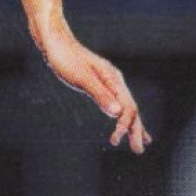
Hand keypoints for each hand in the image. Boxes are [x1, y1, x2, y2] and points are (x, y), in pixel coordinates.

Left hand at [37, 25, 151, 154]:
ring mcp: (108, 83)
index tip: (115, 141)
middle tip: (139, 152)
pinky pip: (115, 103)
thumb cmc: (65, 59)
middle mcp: (115, 81)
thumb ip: (99, 95)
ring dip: (132, 126)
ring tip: (140, 143)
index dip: (124, 126)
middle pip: (131, 109)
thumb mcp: (81, 78)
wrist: (55, 43)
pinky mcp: (99, 84)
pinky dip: (121, 116)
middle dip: (135, 130)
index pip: (127, 108)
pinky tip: (120, 123)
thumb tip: (117, 114)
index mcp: (113, 80)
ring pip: (125, 107)